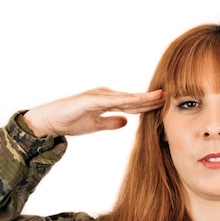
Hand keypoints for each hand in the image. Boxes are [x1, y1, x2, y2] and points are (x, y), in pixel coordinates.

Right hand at [23, 87, 164, 136]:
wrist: (49, 121)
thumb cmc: (69, 121)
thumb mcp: (95, 125)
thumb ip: (110, 122)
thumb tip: (126, 122)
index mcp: (107, 101)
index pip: (132, 104)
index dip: (148, 104)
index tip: (164, 105)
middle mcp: (105, 95)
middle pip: (133, 98)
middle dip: (151, 99)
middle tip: (171, 97)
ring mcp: (98, 96)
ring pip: (126, 98)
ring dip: (143, 97)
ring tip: (160, 96)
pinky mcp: (90, 100)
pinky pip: (112, 101)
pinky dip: (125, 101)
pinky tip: (137, 101)